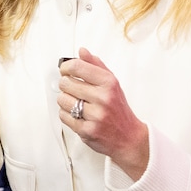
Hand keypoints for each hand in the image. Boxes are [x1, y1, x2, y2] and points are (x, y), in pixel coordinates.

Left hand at [57, 49, 149, 178]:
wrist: (129, 138)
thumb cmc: (119, 109)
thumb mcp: (113, 84)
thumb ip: (96, 66)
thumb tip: (82, 51)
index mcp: (109, 83)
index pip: (77, 66)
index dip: (66, 67)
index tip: (65, 70)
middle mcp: (103, 98)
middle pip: (65, 83)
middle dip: (66, 86)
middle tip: (74, 90)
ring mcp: (95, 115)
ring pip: (62, 99)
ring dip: (66, 101)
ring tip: (77, 104)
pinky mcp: (87, 130)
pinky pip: (63, 116)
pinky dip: (67, 115)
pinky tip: (78, 115)